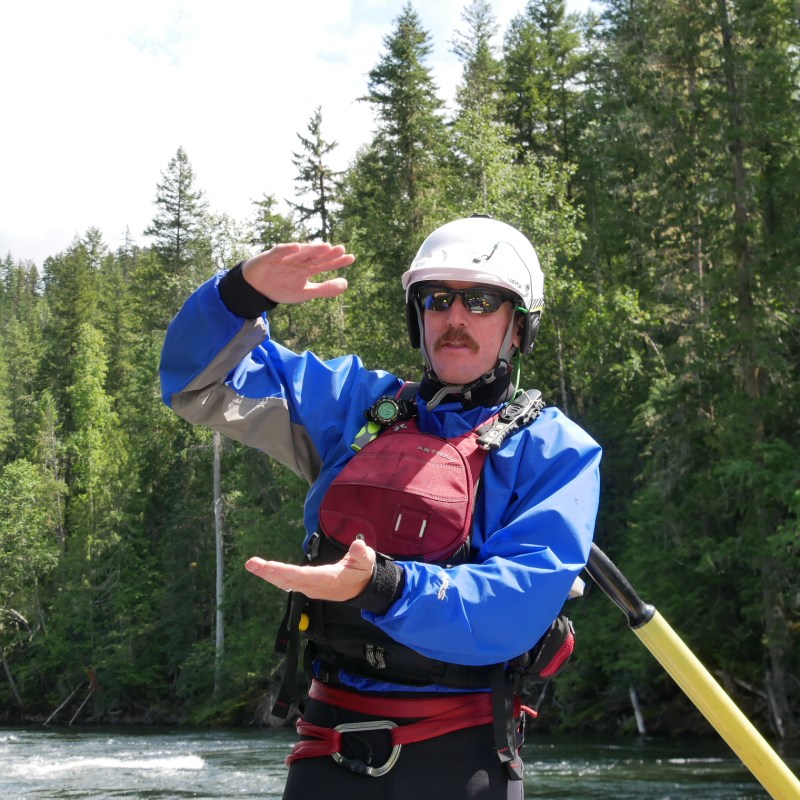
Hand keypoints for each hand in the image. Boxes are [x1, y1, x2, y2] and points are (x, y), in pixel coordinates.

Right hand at [241, 242, 353, 303]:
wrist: (256, 289)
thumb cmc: (282, 288)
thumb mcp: (305, 292)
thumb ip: (325, 289)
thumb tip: (346, 283)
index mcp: (308, 268)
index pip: (325, 263)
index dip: (337, 261)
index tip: (351, 258)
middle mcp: (299, 260)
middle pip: (315, 256)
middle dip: (327, 253)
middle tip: (340, 249)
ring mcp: (286, 257)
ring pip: (301, 252)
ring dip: (313, 249)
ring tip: (325, 247)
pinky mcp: (271, 256)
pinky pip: (280, 251)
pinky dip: (288, 249)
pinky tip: (297, 247)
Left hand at [245, 538, 375, 601]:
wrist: (362, 588)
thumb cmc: (362, 571)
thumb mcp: (366, 561)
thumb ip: (361, 554)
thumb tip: (358, 545)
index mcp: (328, 579)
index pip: (303, 576)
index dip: (286, 572)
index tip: (270, 567)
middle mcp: (315, 586)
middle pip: (289, 580)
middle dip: (269, 572)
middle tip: (251, 564)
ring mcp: (310, 588)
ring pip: (285, 582)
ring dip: (268, 574)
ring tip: (251, 565)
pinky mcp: (307, 586)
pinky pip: (288, 582)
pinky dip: (274, 576)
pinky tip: (264, 570)